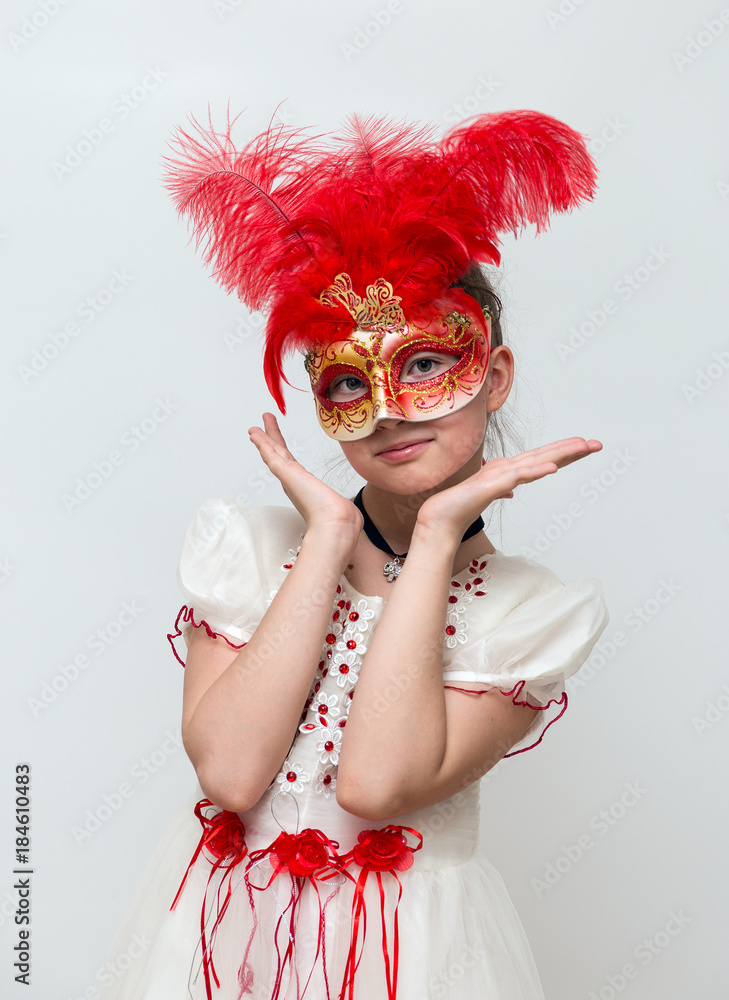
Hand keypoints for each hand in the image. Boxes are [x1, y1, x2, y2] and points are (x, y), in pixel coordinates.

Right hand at [248, 413, 362, 540]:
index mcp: (302, 486)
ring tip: (255, 427)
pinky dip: (262, 444)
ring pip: (272, 453)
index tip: (276, 440)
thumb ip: (335, 505)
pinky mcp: (286, 474)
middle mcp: (292, 482)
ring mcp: (287, 477)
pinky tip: (256, 435)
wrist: (335, 521)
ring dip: (264, 438)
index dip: (282, 450)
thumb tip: (346, 511)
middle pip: (279, 453)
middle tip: (265, 422)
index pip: (290, 462)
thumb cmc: (336, 515)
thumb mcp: (334, 504)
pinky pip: (271, 455)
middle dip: (271, 437)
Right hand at [416, 437, 602, 540]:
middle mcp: (504, 469)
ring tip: (582, 447)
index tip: (585, 448)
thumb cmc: (457, 509)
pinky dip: (536, 471)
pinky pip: (517, 477)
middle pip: (544, 456)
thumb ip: (499, 491)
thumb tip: (511, 490)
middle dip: (571, 449)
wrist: (438, 522)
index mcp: (505, 472)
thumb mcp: (486, 498)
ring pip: (535, 461)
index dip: (564, 453)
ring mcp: (498, 476)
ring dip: (560, 453)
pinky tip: (552, 468)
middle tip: (596, 444)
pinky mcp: (490, 486)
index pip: (541, 459)